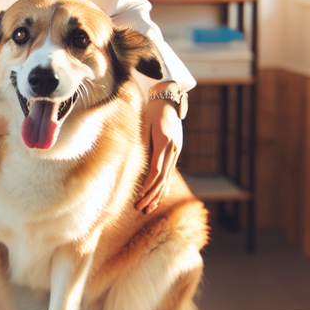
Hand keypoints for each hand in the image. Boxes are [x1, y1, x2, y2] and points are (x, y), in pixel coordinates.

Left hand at [136, 82, 183, 213]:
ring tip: (147, 209)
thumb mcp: (144, 123)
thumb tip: (132, 161)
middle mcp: (172, 149)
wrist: (170, 100)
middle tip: (140, 209)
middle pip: (162, 178)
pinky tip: (158, 198)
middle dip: (150, 195)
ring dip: (157, 195)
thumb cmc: (152, 110)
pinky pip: (170, 173)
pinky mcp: (176, 152)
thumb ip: (140, 141)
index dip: (147, 185)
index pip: (156, 170)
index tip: (139, 195)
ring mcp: (176, 151)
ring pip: (167, 178)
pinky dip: (164, 187)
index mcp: (163, 142)